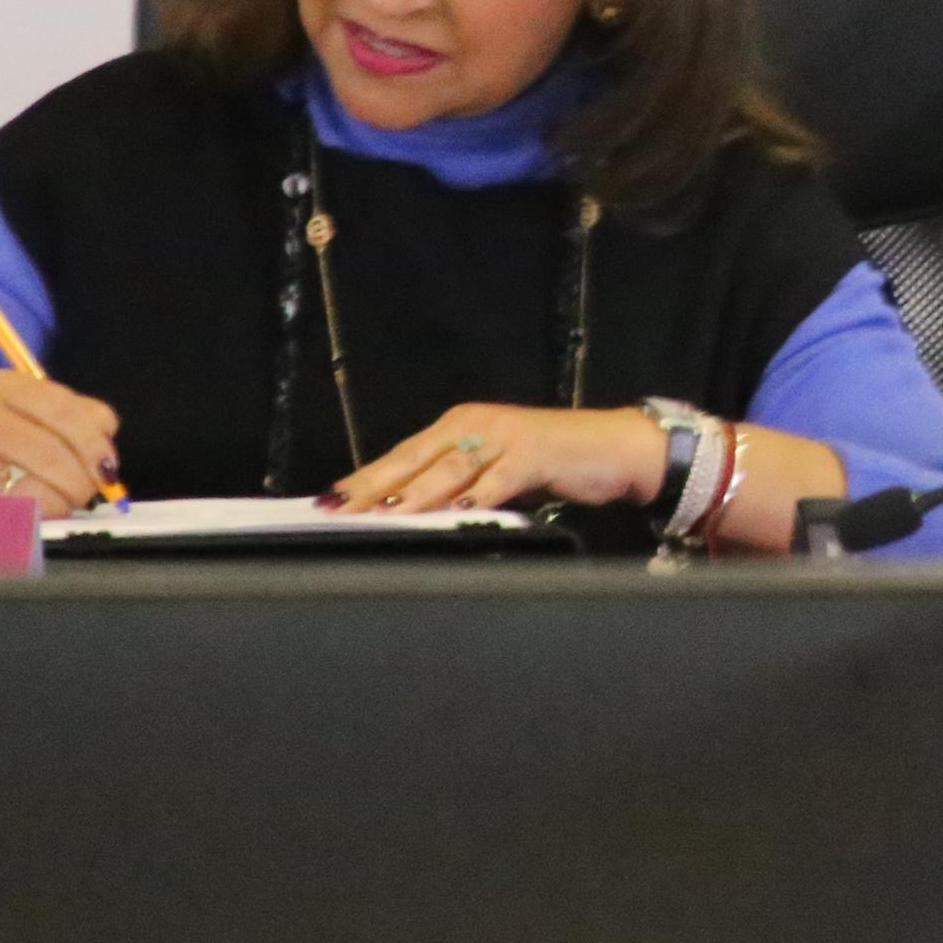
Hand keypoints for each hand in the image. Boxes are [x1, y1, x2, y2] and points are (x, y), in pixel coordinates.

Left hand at [328, 404, 662, 513]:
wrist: (613, 448)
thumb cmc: (553, 464)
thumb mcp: (497, 473)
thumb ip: (459, 489)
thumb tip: (409, 518)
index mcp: (462, 425)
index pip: (403, 455)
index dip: (365, 478)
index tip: (328, 503)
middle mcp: (477, 424)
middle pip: (415, 458)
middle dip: (373, 486)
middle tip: (337, 510)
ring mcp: (505, 436)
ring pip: (449, 468)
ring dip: (414, 493)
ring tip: (382, 513)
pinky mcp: (533, 453)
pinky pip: (497, 479)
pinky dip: (475, 496)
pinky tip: (455, 512)